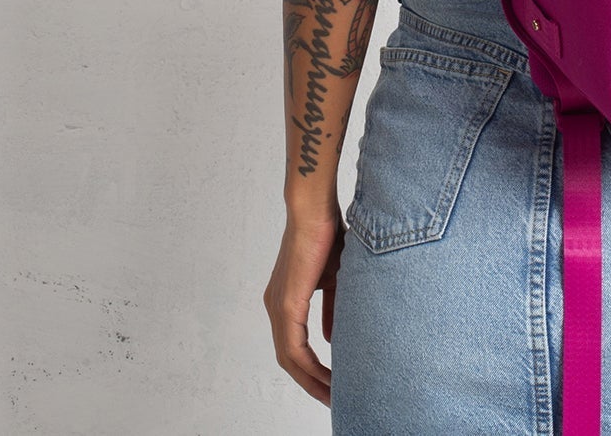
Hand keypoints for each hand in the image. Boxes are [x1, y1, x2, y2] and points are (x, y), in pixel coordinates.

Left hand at [264, 204, 344, 404]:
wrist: (316, 210)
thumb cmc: (326, 236)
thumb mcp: (334, 279)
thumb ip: (331, 310)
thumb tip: (331, 338)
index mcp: (285, 301)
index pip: (295, 347)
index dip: (312, 369)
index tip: (333, 383)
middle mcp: (275, 308)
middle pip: (289, 361)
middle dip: (311, 383)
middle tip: (335, 399)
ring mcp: (278, 308)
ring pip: (290, 360)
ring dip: (312, 381)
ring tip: (334, 395)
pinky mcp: (286, 305)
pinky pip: (295, 348)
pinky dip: (311, 366)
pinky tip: (328, 376)